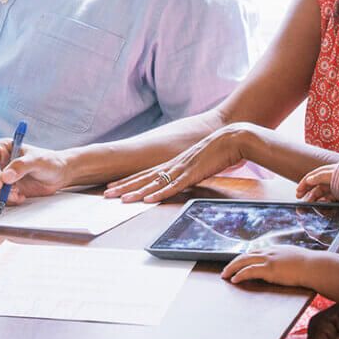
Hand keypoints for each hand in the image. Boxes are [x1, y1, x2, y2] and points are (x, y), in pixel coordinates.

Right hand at [0, 140, 71, 204]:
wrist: (59, 175)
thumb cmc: (49, 162)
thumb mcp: (38, 161)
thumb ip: (21, 166)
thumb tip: (5, 177)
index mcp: (3, 149)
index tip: (1, 183)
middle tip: (14, 192)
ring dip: (0, 196)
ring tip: (19, 194)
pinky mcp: (3, 190)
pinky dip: (6, 201)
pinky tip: (20, 197)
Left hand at [104, 124, 258, 202]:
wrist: (233, 139)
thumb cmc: (218, 151)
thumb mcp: (198, 164)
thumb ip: (188, 172)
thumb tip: (182, 179)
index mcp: (173, 164)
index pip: (145, 174)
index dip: (128, 181)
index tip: (113, 187)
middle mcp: (173, 166)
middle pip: (143, 178)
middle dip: (124, 187)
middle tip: (105, 194)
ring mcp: (181, 170)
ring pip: (153, 183)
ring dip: (136, 192)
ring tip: (120, 199)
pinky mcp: (192, 174)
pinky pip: (172, 186)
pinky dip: (159, 193)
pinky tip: (147, 199)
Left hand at [220, 247, 338, 294]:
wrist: (315, 266)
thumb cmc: (310, 266)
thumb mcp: (297, 259)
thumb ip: (289, 260)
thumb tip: (290, 266)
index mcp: (276, 249)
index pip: (255, 252)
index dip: (245, 257)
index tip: (238, 262)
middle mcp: (270, 252)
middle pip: (245, 255)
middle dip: (233, 262)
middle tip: (225, 270)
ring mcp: (268, 260)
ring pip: (243, 261)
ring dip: (232, 268)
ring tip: (225, 275)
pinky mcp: (269, 269)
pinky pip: (249, 271)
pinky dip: (239, 275)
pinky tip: (234, 280)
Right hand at [296, 164, 338, 202]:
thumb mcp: (332, 174)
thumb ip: (319, 177)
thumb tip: (308, 180)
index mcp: (328, 171)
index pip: (313, 176)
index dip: (304, 183)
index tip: (298, 190)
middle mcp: (331, 179)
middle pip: (316, 186)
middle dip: (307, 191)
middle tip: (299, 197)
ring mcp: (335, 187)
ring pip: (321, 193)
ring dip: (314, 197)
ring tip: (308, 203)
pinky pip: (329, 198)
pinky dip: (323, 201)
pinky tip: (320, 203)